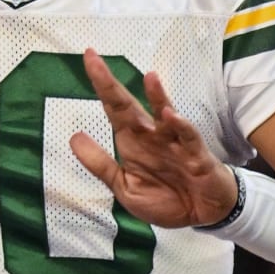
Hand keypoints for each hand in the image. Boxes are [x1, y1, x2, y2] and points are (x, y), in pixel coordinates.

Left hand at [70, 48, 239, 228]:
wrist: (200, 215)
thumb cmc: (164, 196)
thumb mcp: (124, 185)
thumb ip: (100, 164)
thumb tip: (74, 137)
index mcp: (132, 140)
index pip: (112, 108)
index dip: (100, 85)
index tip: (88, 58)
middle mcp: (151, 135)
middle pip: (128, 105)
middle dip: (111, 84)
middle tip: (93, 59)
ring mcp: (174, 143)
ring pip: (164, 113)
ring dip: (157, 96)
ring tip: (149, 77)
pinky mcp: (196, 156)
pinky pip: (188, 138)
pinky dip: (181, 127)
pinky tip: (171, 116)